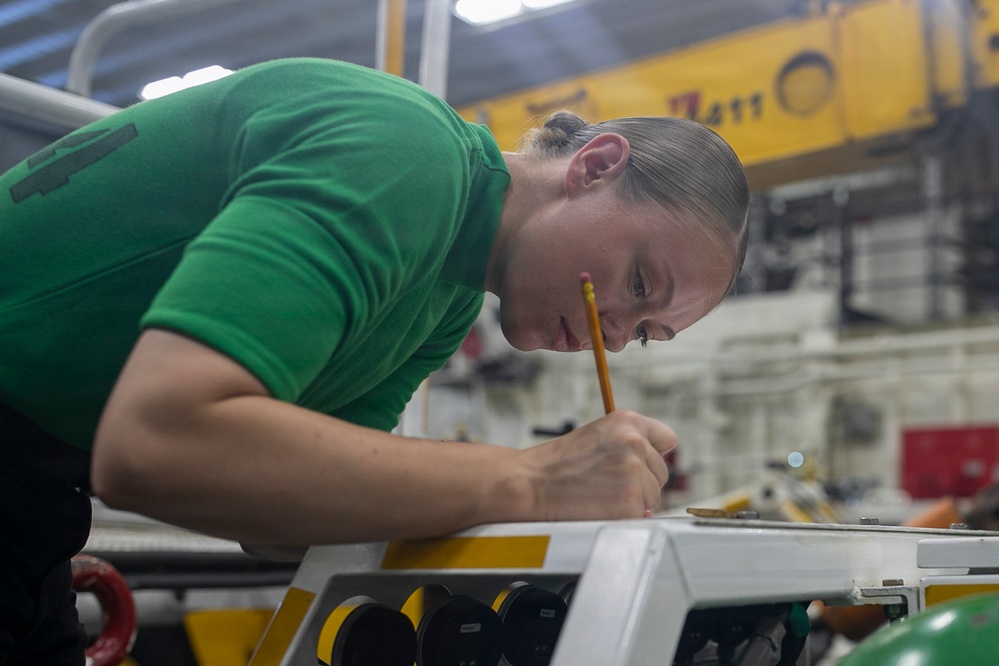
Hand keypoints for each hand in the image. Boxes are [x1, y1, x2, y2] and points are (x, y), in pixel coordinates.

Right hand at [518, 410, 676, 520]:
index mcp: (628, 421)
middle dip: (640, 483)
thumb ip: (628, 447)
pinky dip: (623, 516)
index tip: (636, 464)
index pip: (667, 439)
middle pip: (661, 473)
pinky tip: (599, 507)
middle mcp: (635, 442)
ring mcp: (634, 472)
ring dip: (632, 501)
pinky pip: (640, 515)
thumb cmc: (557, 464)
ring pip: (653, 496)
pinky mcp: (630, 501)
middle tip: (606, 484)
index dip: (651, 456)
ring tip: (599, 494)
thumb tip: (653, 477)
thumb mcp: (597, 437)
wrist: (530, 483)